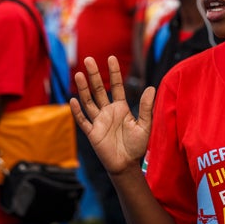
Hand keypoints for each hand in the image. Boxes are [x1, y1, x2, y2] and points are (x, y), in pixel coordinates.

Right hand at [70, 56, 155, 175]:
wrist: (127, 165)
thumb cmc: (137, 146)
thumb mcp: (145, 125)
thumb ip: (147, 107)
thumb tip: (151, 87)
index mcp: (121, 108)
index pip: (116, 86)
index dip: (114, 73)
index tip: (111, 58)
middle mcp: (108, 112)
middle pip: (99, 90)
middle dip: (94, 75)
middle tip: (89, 59)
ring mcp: (98, 121)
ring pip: (89, 101)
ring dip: (83, 89)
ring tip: (79, 74)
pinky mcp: (92, 133)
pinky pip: (83, 121)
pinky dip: (77, 112)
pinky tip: (73, 100)